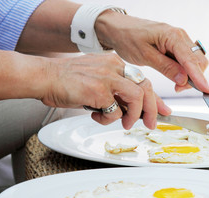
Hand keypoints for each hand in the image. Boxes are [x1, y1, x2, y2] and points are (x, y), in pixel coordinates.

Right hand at [43, 53, 170, 128]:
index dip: (156, 98)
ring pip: (136, 97)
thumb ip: (116, 91)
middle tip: (151, 124)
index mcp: (115, 63)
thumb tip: (134, 109)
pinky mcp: (99, 90)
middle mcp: (114, 67)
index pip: (143, 80)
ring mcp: (107, 77)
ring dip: (133, 116)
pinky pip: (115, 111)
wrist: (44, 77)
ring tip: (124, 123)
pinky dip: (108, 119)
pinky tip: (96, 116)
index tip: (164, 110)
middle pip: (146, 87)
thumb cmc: (68, 81)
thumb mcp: (98, 80)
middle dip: (153, 109)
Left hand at [94, 11, 208, 92]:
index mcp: (173, 36)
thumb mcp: (145, 56)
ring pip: (195, 61)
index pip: (191, 60)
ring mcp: (180, 40)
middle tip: (178, 89)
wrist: (119, 29)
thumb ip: (166, 67)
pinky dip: (186, 71)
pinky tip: (176, 77)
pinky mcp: (176, 45)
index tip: (206, 89)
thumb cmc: (128, 38)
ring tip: (175, 85)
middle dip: (194, 78)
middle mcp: (180, 36)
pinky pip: (188, 60)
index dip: (200, 77)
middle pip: (198, 61)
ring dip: (190, 75)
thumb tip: (183, 79)